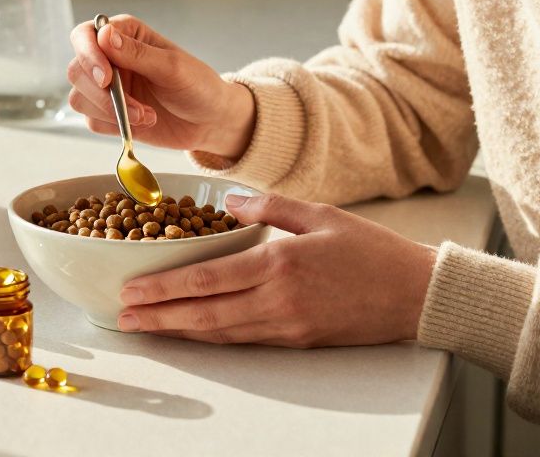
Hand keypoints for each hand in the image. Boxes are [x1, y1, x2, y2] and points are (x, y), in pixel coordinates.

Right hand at [67, 14, 254, 158]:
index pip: (85, 35)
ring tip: (146, 116)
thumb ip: (137, 53)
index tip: (107, 78)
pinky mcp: (108, 113)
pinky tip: (143, 123)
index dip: (88, 55)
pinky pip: (92, 121)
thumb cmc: (198, 86)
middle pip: (77, 71)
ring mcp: (108, 87)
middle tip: (135, 108)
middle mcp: (110, 58)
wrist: (210, 121)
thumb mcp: (173, 67)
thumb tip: (104, 35)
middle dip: (102, 95)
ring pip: (80, 98)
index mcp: (125, 35)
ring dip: (111, 112)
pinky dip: (115, 125)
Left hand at [115, 193, 437, 346]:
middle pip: (203, 313)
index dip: (163, 287)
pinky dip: (212, 336)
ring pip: (219, 332)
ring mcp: (286, 325)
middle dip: (158, 317)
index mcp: (278, 263)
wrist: (416, 294)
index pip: (206, 279)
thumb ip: (268, 206)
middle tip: (124, 317)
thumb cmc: (372, 250)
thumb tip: (226, 200)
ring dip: (178, 331)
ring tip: (146, 326)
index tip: (132, 289)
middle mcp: (276, 300)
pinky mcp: (297, 340)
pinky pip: (244, 339)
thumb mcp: (319, 213)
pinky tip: (192, 332)